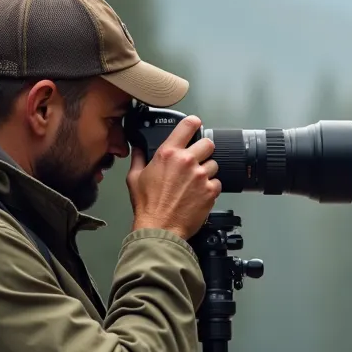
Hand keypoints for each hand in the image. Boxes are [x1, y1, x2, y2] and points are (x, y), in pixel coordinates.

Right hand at [126, 115, 221, 238]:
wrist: (160, 228)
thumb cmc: (147, 206)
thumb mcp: (134, 178)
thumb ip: (138, 158)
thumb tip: (138, 148)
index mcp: (168, 154)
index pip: (188, 125)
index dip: (194, 123)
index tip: (196, 124)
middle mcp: (187, 161)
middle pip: (208, 143)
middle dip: (204, 150)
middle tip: (197, 160)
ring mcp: (201, 176)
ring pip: (214, 164)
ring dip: (207, 171)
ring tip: (195, 183)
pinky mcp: (211, 191)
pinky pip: (217, 183)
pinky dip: (211, 188)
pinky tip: (198, 195)